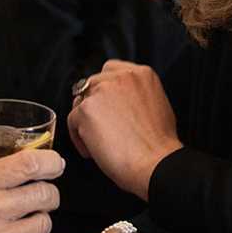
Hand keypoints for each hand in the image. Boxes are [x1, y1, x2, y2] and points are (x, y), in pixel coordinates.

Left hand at [68, 60, 182, 198]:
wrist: (155, 162)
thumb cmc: (159, 144)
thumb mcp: (157, 105)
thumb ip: (137, 96)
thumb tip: (121, 103)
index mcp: (141, 74)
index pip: (110, 70)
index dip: (105, 90)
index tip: (106, 107)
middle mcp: (121, 76)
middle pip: (92, 84)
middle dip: (94, 106)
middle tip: (101, 128)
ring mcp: (102, 90)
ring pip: (81, 102)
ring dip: (86, 121)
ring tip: (97, 143)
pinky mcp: (86, 109)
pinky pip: (72, 121)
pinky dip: (79, 138)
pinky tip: (92, 151)